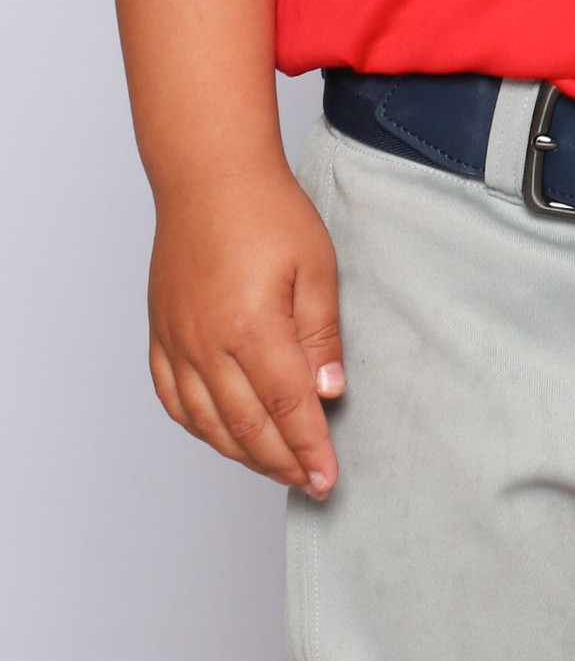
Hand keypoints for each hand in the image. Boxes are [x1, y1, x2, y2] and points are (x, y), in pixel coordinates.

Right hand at [147, 159, 344, 495]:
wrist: (209, 177)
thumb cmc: (267, 212)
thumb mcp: (316, 267)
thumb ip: (321, 336)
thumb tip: (328, 392)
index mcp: (253, 329)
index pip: (287, 409)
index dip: (309, 450)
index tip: (327, 479)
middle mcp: (207, 345)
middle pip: (246, 427)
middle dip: (281, 462)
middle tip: (309, 483)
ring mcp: (178, 343)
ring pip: (208, 423)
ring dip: (242, 453)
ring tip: (275, 466)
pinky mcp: (161, 335)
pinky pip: (173, 399)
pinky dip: (199, 427)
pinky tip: (221, 435)